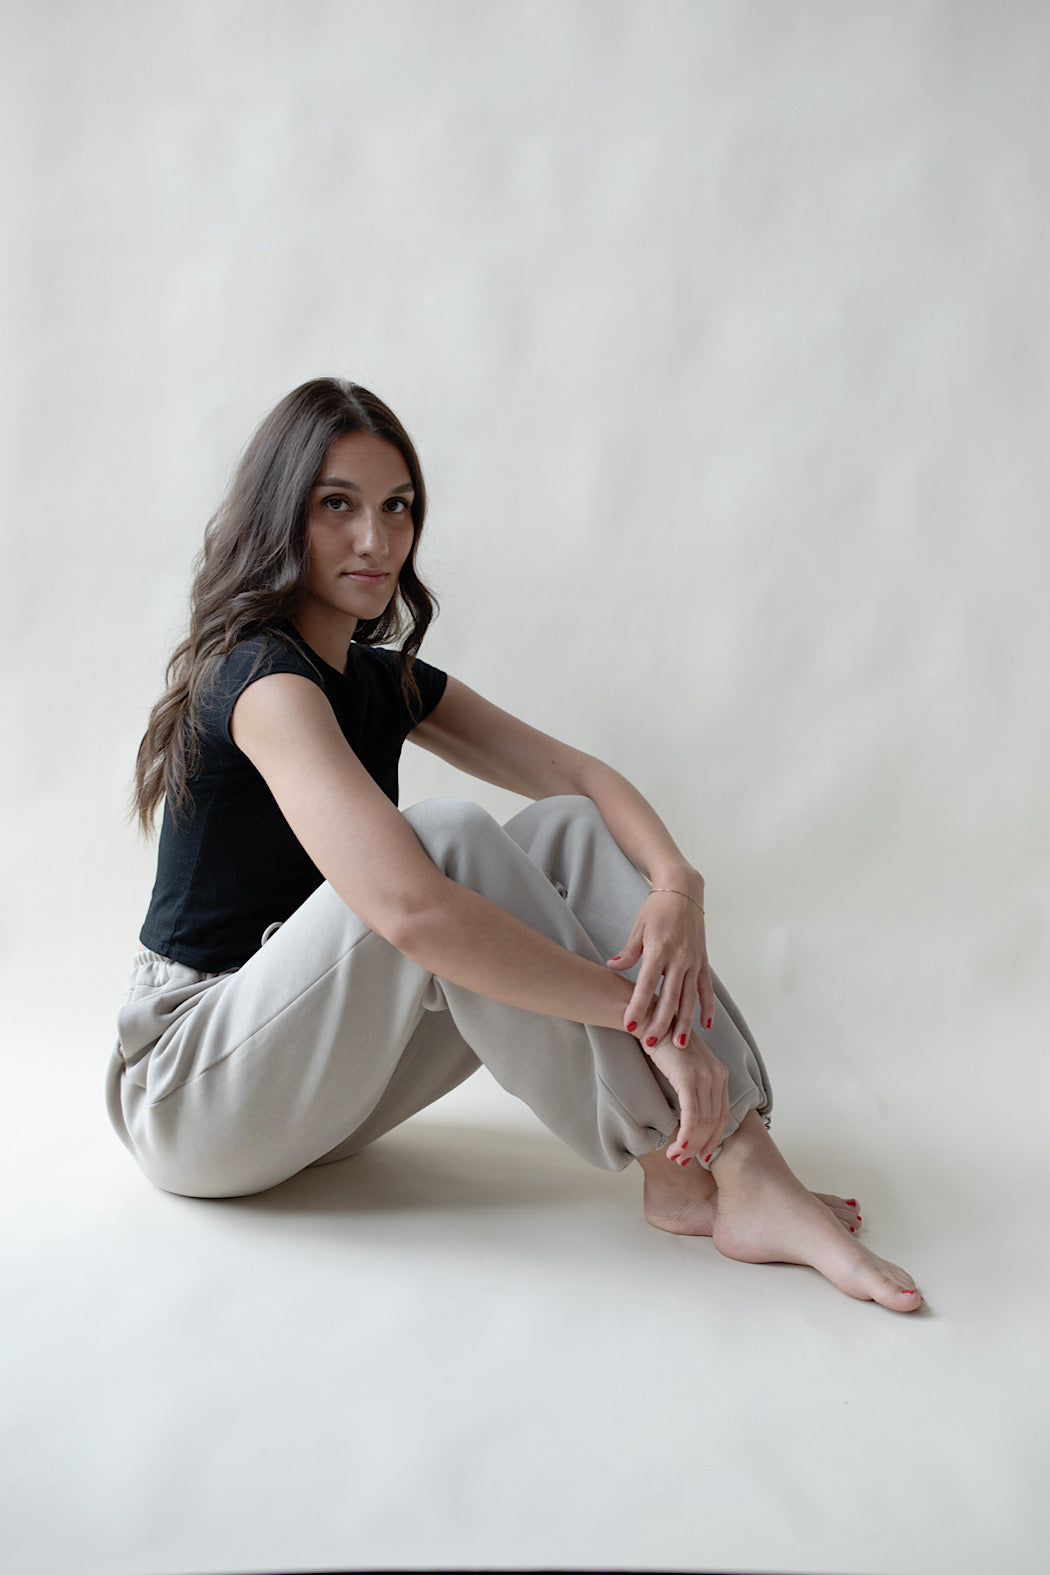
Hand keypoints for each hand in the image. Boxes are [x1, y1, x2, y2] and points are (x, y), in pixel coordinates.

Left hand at [606, 887, 713, 1046]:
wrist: (683, 890)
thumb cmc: (657, 909)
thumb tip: (611, 966)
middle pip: (669, 997)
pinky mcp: (703, 962)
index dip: (638, 1006)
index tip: (630, 1025)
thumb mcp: (638, 927)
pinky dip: (707, 1008)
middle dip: (660, 1022)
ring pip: (690, 998)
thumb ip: (628, 952)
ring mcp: (694, 961)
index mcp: (659, 949)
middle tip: (650, 1043)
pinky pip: (707, 990)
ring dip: (684, 1022)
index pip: (646, 984)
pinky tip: (705, 1026)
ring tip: (678, 1044)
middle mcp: (679, 958)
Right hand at [642, 1030, 728, 1163]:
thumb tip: (688, 1116)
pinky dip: (685, 1136)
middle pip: (714, 1122)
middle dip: (700, 1147)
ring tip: (676, 1157)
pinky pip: (692, 1115)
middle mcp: (718, 1075)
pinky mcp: (689, 1077)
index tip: (701, 1155)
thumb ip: (692, 1087)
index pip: (722, 1116)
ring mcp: (705, 1076)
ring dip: (690, 1146)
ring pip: (703, 1123)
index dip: (712, 1139)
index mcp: (720, 1074)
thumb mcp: (685, 1067)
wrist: (650, 1021)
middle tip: (683, 1161)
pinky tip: (676, 1146)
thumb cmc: (663, 1045)